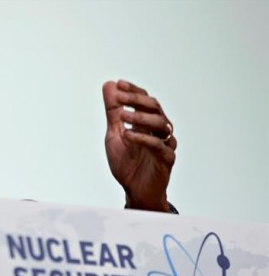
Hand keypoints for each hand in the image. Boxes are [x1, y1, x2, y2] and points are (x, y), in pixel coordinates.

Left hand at [103, 80, 176, 211]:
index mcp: (148, 123)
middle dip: (137, 100)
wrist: (134, 192)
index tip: (119, 84)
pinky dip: (142, 138)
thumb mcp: (114, 135)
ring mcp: (165, 144)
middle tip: (120, 96)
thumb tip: (109, 85)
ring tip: (123, 115)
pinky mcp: (166, 160)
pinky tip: (128, 134)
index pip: (145, 100)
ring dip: (140, 117)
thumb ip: (113, 112)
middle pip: (155, 108)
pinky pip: (158, 146)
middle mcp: (159, 131)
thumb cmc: (127, 164)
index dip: (133, 91)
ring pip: (160, 124)